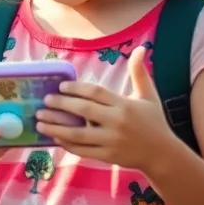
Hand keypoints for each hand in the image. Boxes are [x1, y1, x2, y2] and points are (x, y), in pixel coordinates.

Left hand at [35, 46, 175, 167]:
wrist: (164, 155)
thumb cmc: (154, 122)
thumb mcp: (149, 96)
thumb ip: (139, 73)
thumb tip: (141, 48)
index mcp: (124, 105)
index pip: (95, 92)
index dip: (76, 88)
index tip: (60, 86)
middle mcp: (117, 122)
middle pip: (83, 110)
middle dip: (61, 105)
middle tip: (45, 101)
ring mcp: (112, 141)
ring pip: (78, 133)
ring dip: (56, 127)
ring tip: (39, 121)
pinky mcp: (108, 157)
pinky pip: (83, 150)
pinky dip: (67, 144)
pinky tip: (54, 137)